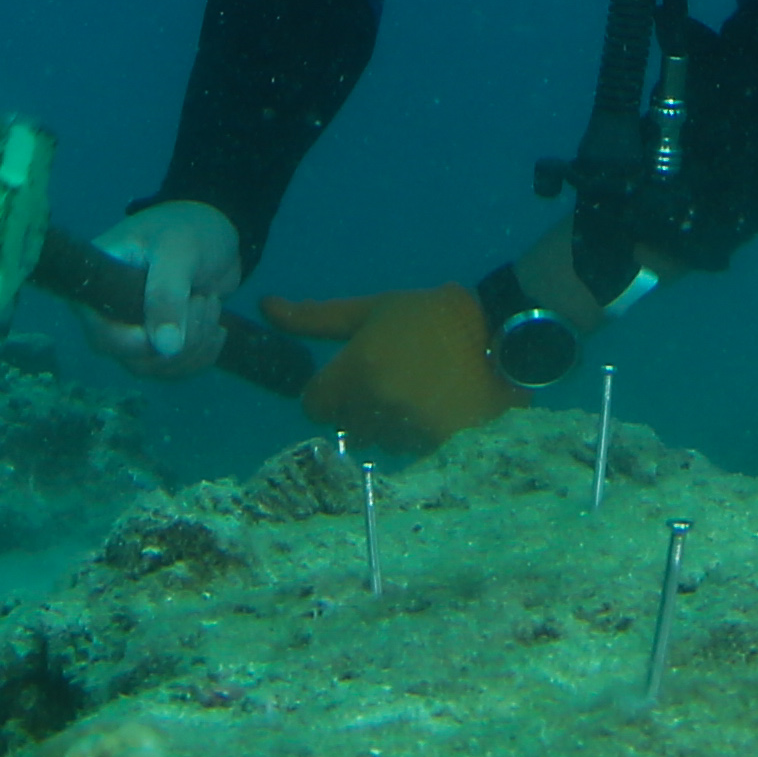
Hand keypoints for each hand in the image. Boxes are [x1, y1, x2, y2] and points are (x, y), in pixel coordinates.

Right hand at [84, 201, 244, 380]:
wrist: (216, 235)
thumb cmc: (190, 228)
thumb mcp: (179, 251)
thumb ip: (167, 294)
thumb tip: (164, 347)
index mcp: (99, 283)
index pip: (100, 332)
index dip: (133, 341)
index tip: (170, 328)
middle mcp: (108, 312)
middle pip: (130, 357)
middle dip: (177, 340)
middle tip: (204, 301)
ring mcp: (132, 330)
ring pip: (155, 367)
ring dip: (194, 346)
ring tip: (211, 303)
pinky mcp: (157, 342)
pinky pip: (173, 369)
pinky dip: (201, 356)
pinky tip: (217, 328)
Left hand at [263, 287, 524, 456]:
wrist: (493, 334)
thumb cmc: (422, 316)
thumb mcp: (367, 310)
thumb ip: (313, 318)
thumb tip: (264, 307)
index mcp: (355, 369)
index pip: (313, 406)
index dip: (325, 391)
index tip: (346, 376)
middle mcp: (375, 403)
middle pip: (342, 426)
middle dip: (354, 406)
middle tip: (382, 378)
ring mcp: (405, 425)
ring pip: (371, 441)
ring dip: (380, 422)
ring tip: (407, 391)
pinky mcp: (431, 442)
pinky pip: (400, 449)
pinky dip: (407, 432)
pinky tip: (426, 405)